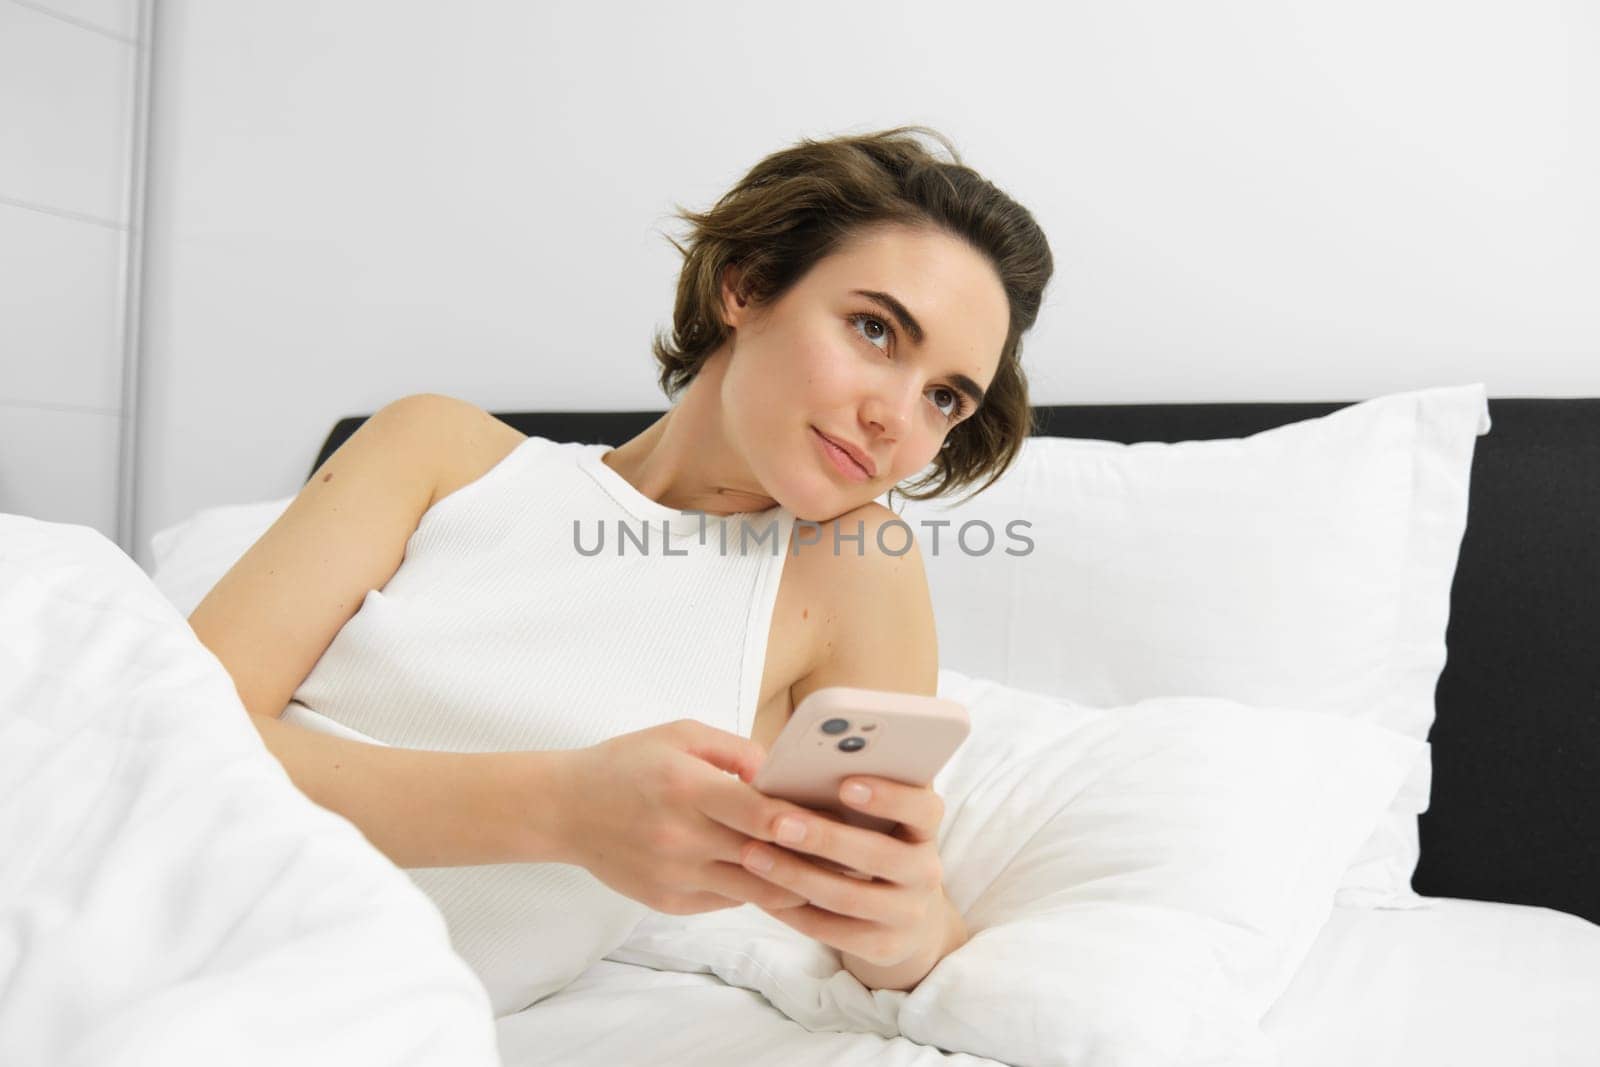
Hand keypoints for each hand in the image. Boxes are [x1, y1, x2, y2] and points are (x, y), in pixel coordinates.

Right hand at [552, 719, 817, 915]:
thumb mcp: (681, 735)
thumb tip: (784, 774)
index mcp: (686, 789)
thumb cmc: (629, 764)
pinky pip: (729, 901)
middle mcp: (681, 838)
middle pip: (764, 857)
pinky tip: (782, 881)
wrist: (565, 809)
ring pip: (754, 891)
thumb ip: (737, 751)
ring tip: (830, 874)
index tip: (840, 822)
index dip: (802, 821)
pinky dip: (756, 890)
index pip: (758, 813)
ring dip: (793, 884)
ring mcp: (675, 876)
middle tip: (854, 853)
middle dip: (811, 857)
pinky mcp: (669, 902)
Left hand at [738, 775, 958, 979]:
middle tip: (777, 823)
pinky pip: (833, 931)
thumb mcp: (882, 822)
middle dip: (825, 837)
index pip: (924, 808)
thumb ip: (856, 795)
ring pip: (849, 896)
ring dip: (796, 875)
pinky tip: (760, 892)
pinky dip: (793, 912)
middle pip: (880, 855)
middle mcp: (926, 871)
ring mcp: (908, 913)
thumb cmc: (878, 847)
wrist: (908, 920)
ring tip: (753, 855)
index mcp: (925, 829)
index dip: (890, 796)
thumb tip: (800, 768)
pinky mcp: (884, 947)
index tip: (846, 783)